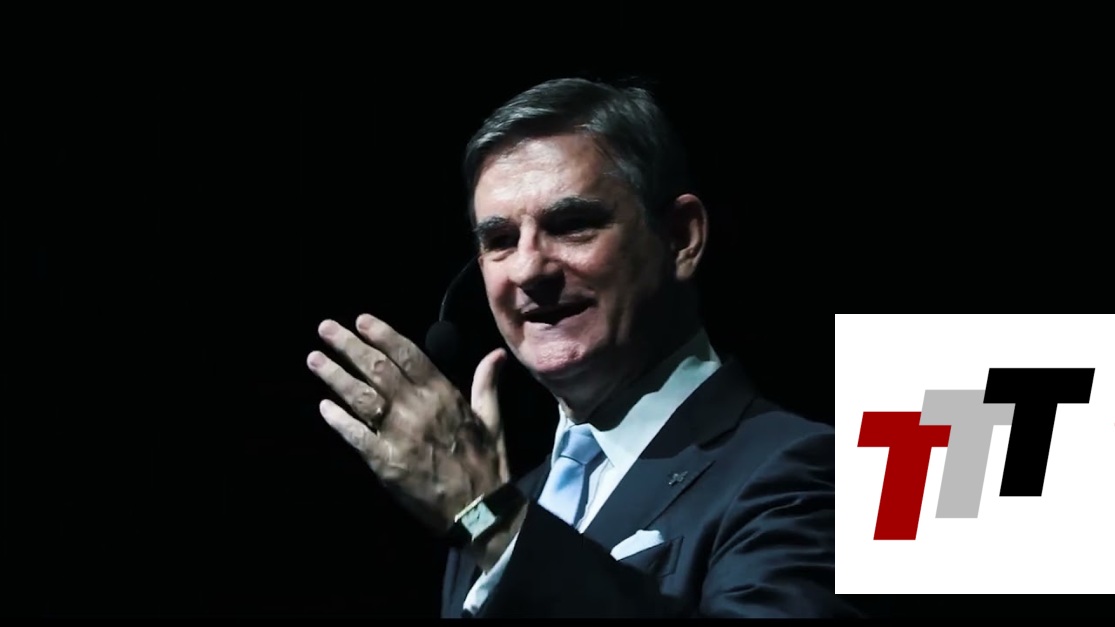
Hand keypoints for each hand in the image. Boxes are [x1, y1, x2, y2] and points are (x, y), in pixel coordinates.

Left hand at [306, 314, 509, 534]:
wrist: (479, 511)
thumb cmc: (486, 463)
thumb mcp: (492, 420)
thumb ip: (487, 384)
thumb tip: (496, 354)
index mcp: (444, 395)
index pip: (408, 356)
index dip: (383, 336)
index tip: (361, 319)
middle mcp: (418, 409)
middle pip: (378, 370)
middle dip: (349, 346)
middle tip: (325, 328)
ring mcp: (399, 435)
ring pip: (362, 398)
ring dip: (335, 376)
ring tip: (314, 359)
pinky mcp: (385, 462)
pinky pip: (356, 435)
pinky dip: (338, 420)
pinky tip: (323, 406)